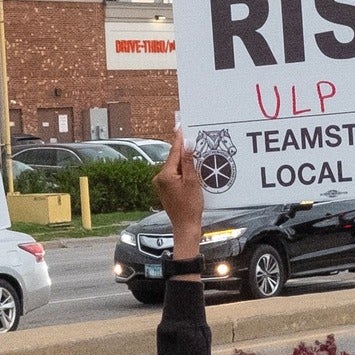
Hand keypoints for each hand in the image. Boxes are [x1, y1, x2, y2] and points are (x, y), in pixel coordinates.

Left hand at [155, 131, 203, 250]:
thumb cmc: (190, 207)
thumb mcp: (193, 182)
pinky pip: (173, 174)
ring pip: (173, 167)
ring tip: (194, 156)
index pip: (174, 152)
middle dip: (183, 151)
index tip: (181, 127)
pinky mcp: (164, 189)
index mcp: (165, 175)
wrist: (185, 226)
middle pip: (173, 159)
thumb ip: (188, 162)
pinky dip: (181, 171)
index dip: (179, 140)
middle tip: (192, 139)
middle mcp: (159, 178)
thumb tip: (187, 144)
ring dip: (183, 162)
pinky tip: (190, 171)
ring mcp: (160, 184)